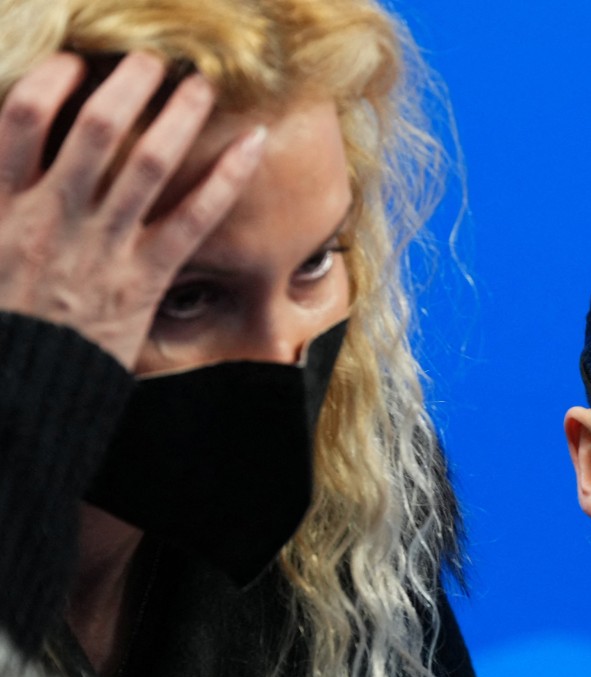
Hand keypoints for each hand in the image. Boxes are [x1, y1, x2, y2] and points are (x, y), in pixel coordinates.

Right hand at [0, 51, 264, 368]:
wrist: (23, 393)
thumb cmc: (2, 321)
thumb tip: (12, 150)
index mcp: (0, 207)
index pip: (21, 117)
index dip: (52, 79)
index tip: (75, 62)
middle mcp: (52, 217)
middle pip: (95, 127)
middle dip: (129, 82)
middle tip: (152, 59)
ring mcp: (102, 248)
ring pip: (148, 163)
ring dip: (179, 114)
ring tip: (200, 82)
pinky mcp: (144, 280)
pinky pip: (193, 220)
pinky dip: (226, 178)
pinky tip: (254, 144)